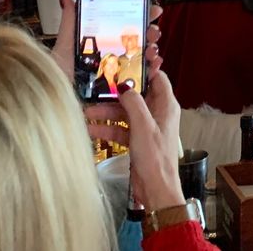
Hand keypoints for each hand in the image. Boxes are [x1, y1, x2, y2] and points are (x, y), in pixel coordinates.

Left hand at [51, 0, 162, 85]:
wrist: (56, 106)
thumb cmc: (58, 80)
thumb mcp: (64, 49)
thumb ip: (69, 24)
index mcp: (100, 47)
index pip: (123, 27)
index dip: (139, 16)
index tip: (151, 9)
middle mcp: (111, 60)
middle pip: (136, 43)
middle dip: (149, 34)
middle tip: (152, 30)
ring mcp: (117, 77)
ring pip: (141, 60)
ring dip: (151, 52)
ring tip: (152, 49)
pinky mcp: (121, 95)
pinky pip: (140, 83)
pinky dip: (150, 74)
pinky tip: (152, 67)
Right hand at [87, 71, 184, 210]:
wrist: (156, 189)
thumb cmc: (155, 157)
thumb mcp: (143, 126)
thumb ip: (133, 103)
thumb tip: (124, 84)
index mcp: (166, 105)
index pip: (157, 78)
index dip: (142, 69)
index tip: (123, 62)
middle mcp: (158, 112)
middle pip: (136, 95)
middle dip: (115, 93)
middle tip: (96, 87)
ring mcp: (147, 126)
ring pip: (125, 112)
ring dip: (107, 112)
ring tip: (86, 111)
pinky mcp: (137, 140)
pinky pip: (120, 129)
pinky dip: (107, 129)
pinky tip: (90, 129)